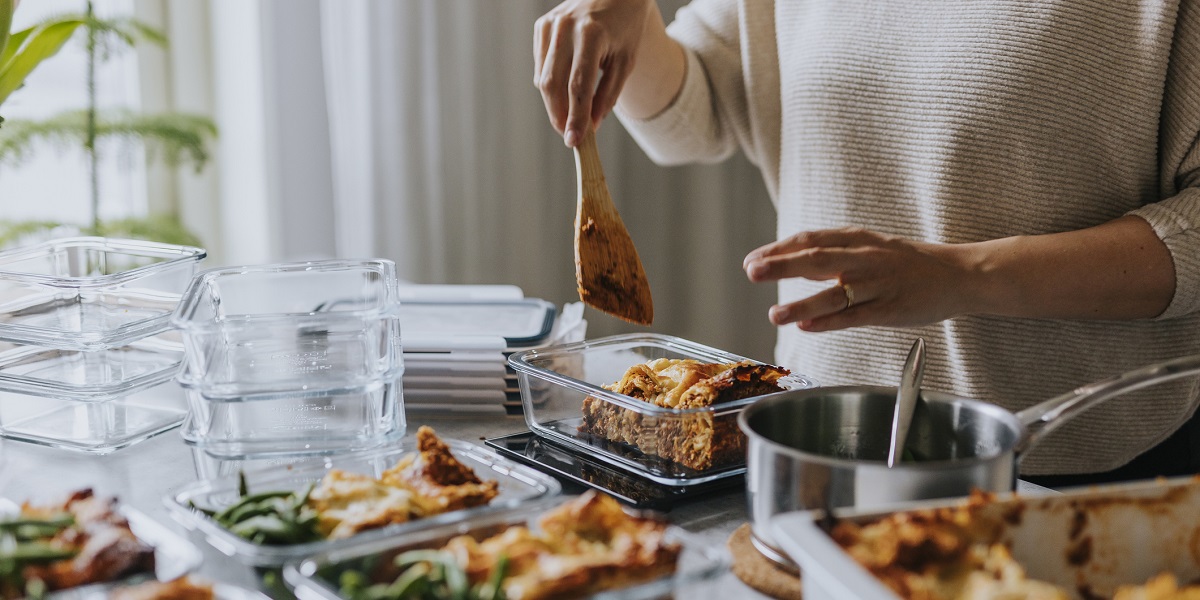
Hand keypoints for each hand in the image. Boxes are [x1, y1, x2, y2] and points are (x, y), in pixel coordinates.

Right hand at [533, 0, 659, 146]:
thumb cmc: (625, 28)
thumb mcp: (625, 62)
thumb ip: (607, 95)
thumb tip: (589, 126)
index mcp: (591, 34)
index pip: (578, 86)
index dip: (575, 117)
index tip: (574, 142)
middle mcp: (566, 27)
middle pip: (554, 85)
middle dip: (559, 115)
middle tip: (569, 135)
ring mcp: (550, 24)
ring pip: (543, 78)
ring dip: (554, 103)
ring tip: (570, 114)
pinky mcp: (542, 25)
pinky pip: (541, 66)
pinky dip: (550, 84)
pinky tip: (565, 87)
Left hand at [743, 228, 976, 331]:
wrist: (959, 275)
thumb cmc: (907, 263)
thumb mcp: (868, 247)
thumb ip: (830, 255)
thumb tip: (789, 262)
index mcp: (858, 239)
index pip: (811, 240)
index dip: (779, 249)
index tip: (753, 260)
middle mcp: (865, 258)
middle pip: (818, 259)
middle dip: (782, 265)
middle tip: (752, 271)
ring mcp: (879, 284)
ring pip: (835, 293)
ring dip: (802, 304)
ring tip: (774, 315)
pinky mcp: (890, 310)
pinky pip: (856, 317)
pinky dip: (830, 322)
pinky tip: (807, 327)